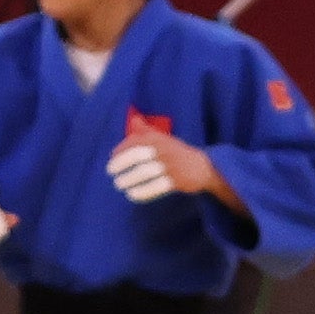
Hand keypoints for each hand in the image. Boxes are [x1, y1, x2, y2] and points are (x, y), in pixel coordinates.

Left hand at [111, 127, 225, 204]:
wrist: (203, 166)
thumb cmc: (177, 152)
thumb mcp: (164, 138)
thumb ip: (147, 131)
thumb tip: (134, 119)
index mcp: (159, 139)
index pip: (135, 141)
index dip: (121, 149)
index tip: (112, 157)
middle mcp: (164, 150)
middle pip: (138, 156)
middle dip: (122, 164)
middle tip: (111, 172)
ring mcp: (170, 166)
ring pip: (145, 173)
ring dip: (129, 179)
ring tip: (120, 184)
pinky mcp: (176, 181)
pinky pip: (155, 187)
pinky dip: (142, 192)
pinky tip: (133, 194)